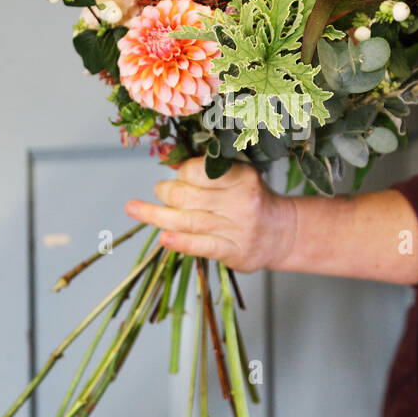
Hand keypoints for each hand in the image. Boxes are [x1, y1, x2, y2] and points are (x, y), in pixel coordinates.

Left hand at [125, 157, 296, 272]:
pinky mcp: (233, 252)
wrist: (283, 234)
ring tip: (134, 208)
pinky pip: (202, 246)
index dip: (181, 173)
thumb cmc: (254, 201)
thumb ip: (210, 172)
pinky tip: (163, 237)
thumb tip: (170, 164)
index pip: (200, 172)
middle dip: (166, 192)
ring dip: (156, 215)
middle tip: (158, 190)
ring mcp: (236, 229)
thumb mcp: (240, 177)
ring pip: (188, 221)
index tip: (177, 175)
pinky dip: (181, 242)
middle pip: (189, 197)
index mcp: (242, 177)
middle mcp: (240, 202)